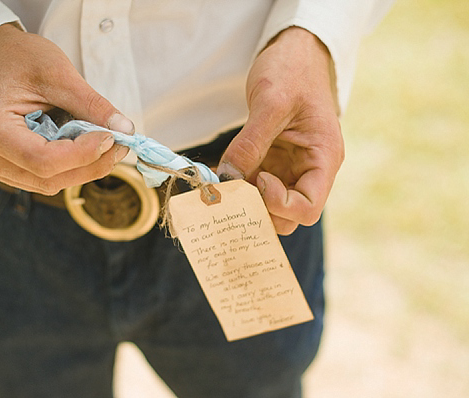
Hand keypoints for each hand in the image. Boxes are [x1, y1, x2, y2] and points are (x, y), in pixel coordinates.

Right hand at [0, 23, 133, 194]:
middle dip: (91, 164)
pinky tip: (85, 147)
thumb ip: (91, 105)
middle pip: (49, 178)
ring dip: (84, 168)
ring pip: (50, 183)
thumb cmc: (15, 58)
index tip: (111, 137)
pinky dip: (71, 166)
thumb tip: (124, 131)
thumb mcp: (58, 73)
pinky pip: (44, 178)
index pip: (43, 160)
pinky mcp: (6, 168)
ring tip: (106, 142)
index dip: (83, 155)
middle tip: (120, 143)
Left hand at [216, 27, 343, 234]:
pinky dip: (237, 186)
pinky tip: (219, 175)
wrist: (294, 52)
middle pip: (288, 216)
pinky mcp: (272, 162)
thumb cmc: (293, 70)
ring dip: (244, 200)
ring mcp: (289, 168)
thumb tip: (228, 179)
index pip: (307, 207)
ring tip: (221, 184)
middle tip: (232, 191)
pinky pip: (254, 186)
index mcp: (324, 158)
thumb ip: (250, 143)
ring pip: (268, 205)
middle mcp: (309, 169)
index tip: (258, 179)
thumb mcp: (271, 102)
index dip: (279, 204)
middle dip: (259, 209)